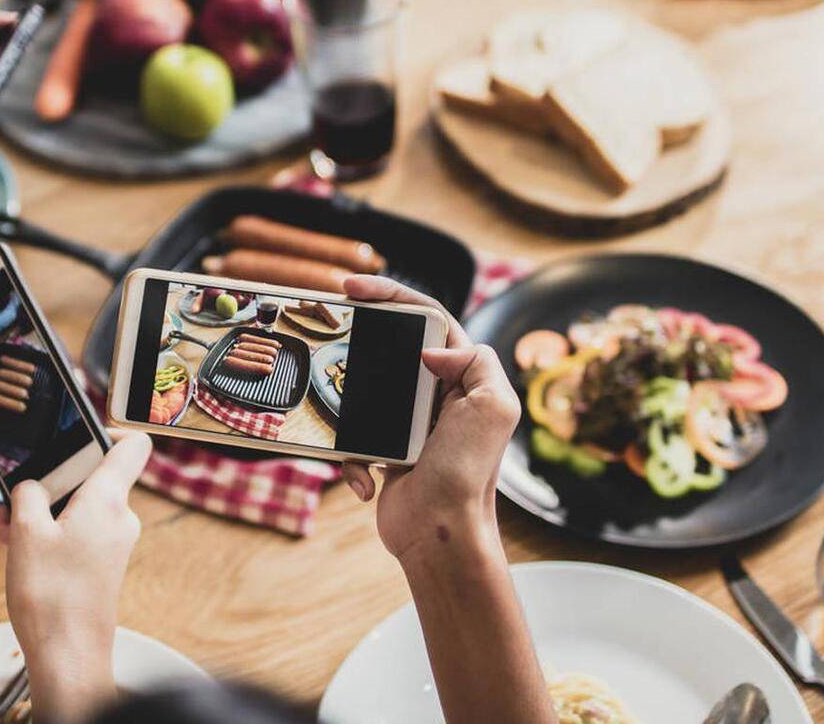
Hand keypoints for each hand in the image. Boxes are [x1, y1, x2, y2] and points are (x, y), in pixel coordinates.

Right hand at [0, 431, 151, 723]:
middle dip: (51, 480)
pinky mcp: (103, 564)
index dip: (111, 430)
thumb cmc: (52, 596)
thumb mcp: (25, 532)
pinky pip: (78, 532)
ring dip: (42, 509)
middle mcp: (120, 517)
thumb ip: (29, 495)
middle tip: (16, 492)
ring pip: (79, 507)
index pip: (134, 446)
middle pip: (93, 476)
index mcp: (109, 499)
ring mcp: (114, 542)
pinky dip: (50, 532)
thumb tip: (32, 486)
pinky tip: (16, 545)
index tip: (81, 428)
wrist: (68, 655)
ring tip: (3, 526)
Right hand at [340, 276, 521, 561]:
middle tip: (329, 335)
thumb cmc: (469, 474)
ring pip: (364, 393)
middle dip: (360, 345)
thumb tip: (432, 350)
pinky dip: (353, 459)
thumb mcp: (494, 407)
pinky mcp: (384, 451)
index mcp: (464, 376)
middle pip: (390, 349)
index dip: (392, 295)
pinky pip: (355, 438)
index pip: (428, 318)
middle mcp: (437, 395)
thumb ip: (475, 363)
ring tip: (349, 426)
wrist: (441, 535)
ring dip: (350, 411)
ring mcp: (408, 423)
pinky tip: (368, 480)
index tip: (353, 287)